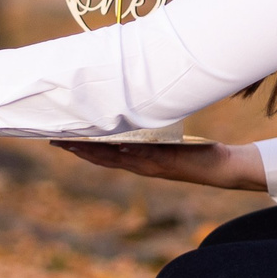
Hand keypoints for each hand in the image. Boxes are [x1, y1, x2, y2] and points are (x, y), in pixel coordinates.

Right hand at [55, 140, 265, 189]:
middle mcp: (141, 165)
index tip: (61, 138)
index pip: (104, 155)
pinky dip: (127, 151)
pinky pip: (142, 156)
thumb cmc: (197, 152)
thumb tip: (138, 110)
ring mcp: (151, 165)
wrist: (221, 167)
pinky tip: (115, 144)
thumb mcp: (169, 139)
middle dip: (78, 149)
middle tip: (55, 140)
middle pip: (102, 158)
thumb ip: (153, 131)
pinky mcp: (166, 162)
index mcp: (139, 160)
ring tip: (74, 142)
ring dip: (94, 151)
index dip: (81, 148)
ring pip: (116, 159)